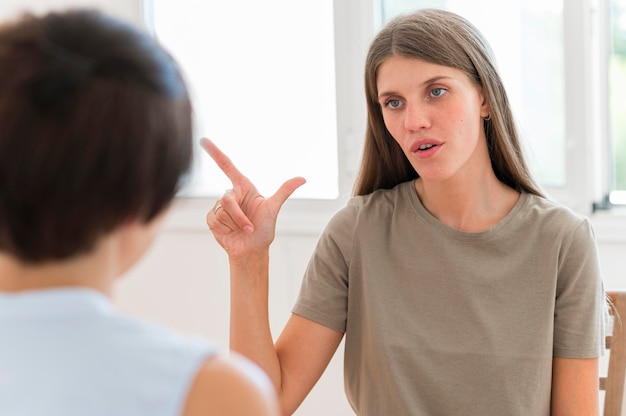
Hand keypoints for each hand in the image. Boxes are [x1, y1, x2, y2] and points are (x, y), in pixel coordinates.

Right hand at [200, 138, 305, 258]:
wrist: (252, 249)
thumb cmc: (263, 229)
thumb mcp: (273, 209)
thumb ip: (285, 191)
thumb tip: (303, 178)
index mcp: (244, 187)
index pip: (227, 166)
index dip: (215, 153)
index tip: (204, 140)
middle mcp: (231, 195)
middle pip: (227, 198)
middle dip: (239, 216)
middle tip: (250, 227)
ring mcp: (220, 207)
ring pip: (222, 210)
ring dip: (235, 223)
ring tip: (242, 230)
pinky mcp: (212, 219)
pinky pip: (215, 220)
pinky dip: (226, 229)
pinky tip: (231, 232)